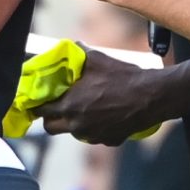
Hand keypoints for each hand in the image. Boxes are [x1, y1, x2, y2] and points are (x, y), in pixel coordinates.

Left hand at [35, 57, 167, 146]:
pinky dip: (96, 128)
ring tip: (86, 107)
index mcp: (70, 105)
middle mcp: (78, 125)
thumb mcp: (97, 58)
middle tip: (58, 106)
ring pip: (74, 132)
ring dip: (74, 122)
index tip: (39, 99)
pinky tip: (106, 114)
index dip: (38, 104)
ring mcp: (93, 135)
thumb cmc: (123, 77)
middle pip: (51, 127)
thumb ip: (78, 54)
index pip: (42, 110)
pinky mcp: (109, 140)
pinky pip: (95, 136)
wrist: (152, 96)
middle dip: (51, 117)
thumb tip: (71, 48)